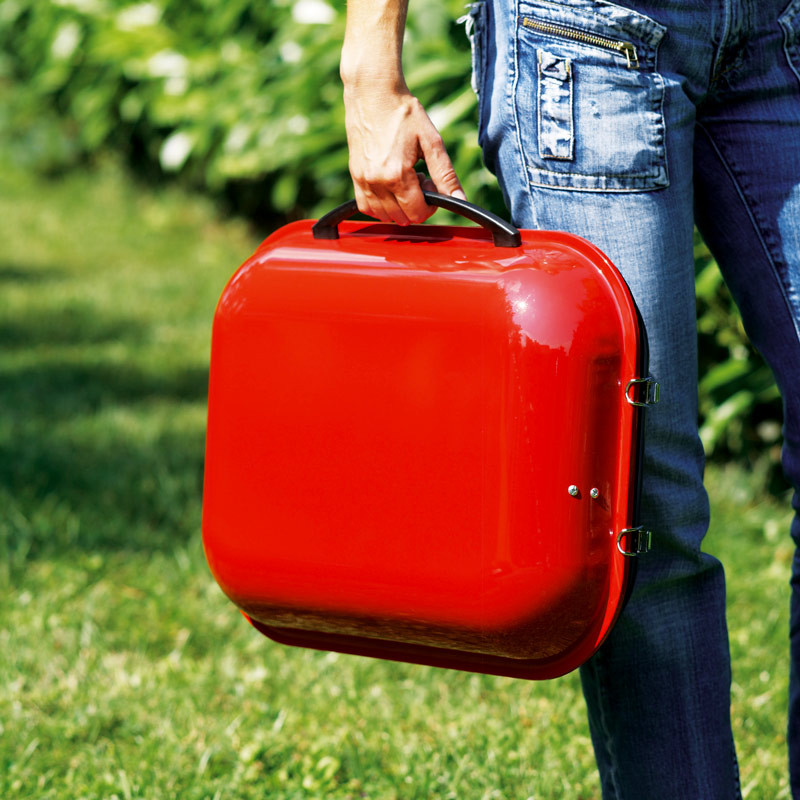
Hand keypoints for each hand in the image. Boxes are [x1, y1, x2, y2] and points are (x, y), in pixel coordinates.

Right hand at [343, 84, 465, 224]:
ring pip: (384, 216)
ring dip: (398, 206)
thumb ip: (446, 175)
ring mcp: (362, 180)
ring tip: (404, 180)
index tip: (430, 183)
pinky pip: (366, 207)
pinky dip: (380, 206)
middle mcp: (377, 181)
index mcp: (397, 174)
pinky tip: (389, 187)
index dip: (430, 206)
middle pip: (402, 218)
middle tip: (419, 178)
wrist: (373, 92)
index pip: (417, 213)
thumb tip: (460, 200)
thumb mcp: (432, 141)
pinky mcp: (354, 176)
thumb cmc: (404, 112)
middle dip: (415, 205)